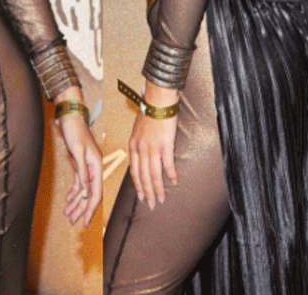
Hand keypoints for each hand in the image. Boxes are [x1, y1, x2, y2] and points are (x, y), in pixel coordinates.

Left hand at [54, 87, 101, 227]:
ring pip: (83, 189)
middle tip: (73, 222)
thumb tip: (86, 192)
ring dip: (76, 202)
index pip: (95, 193)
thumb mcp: (78, 152)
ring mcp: (87, 166)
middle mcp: (94, 168)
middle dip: (81, 209)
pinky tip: (69, 199)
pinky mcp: (80, 163)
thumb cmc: (75, 131)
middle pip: (89, 194)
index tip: (85, 222)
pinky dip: (74, 192)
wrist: (70, 118)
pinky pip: (79, 182)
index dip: (90, 209)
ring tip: (68, 214)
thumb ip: (83, 172)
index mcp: (97, 166)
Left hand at [128, 82, 179, 209]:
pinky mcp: (165, 144)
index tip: (141, 197)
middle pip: (143, 176)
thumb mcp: (138, 130)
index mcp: (133, 146)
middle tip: (151, 205)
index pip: (134, 171)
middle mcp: (140, 149)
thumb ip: (139, 144)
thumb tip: (142, 156)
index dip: (138, 185)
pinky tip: (174, 181)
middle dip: (147, 192)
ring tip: (161, 199)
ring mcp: (152, 147)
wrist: (157, 101)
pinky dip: (170, 173)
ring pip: (154, 174)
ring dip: (158, 188)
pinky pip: (167, 163)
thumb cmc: (149, 113)